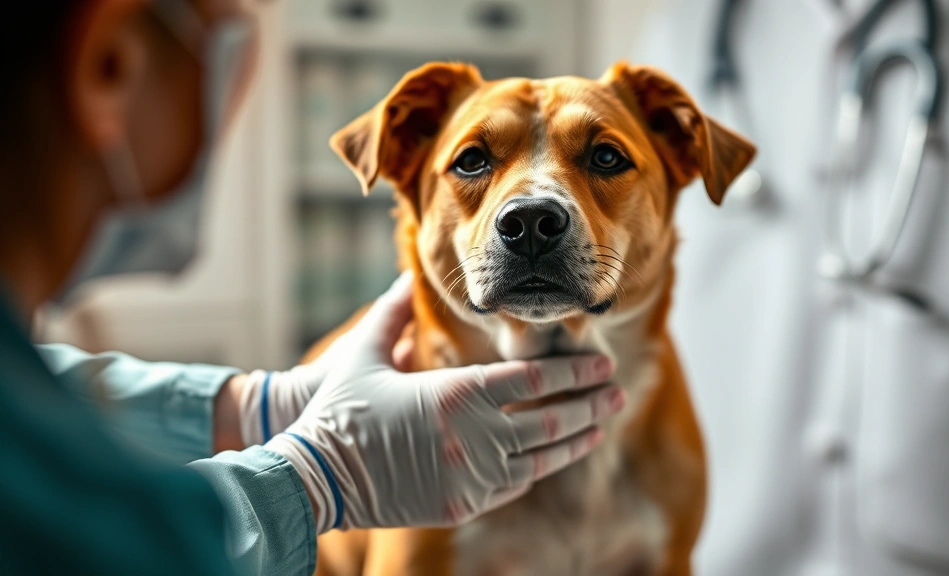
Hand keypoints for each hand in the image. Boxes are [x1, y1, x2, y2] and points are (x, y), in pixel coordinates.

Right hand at [264, 272, 623, 532]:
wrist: (313, 476)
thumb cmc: (339, 408)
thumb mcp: (365, 352)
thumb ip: (392, 312)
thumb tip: (403, 274)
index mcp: (457, 393)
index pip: (536, 379)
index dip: (576, 370)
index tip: (603, 363)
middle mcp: (474, 436)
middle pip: (552, 419)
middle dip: (591, 404)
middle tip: (619, 392)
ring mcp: (472, 476)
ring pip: (541, 458)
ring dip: (576, 440)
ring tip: (601, 426)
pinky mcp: (462, 505)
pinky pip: (514, 484)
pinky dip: (538, 467)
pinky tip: (553, 455)